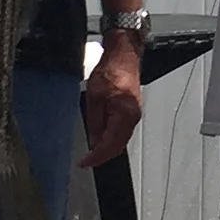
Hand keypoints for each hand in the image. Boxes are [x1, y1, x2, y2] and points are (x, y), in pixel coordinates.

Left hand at [79, 40, 144, 167]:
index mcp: (124, 115)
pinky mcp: (132, 112)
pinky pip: (122, 132)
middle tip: (87, 160)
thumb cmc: (111, 70)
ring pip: (120, 141)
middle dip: (102, 156)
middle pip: (118, 147)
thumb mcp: (94, 97)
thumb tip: (93, 142)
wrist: (124, 57)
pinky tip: (101, 138)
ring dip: (106, 148)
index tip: (85, 163)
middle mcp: (132, 118)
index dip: (96, 157)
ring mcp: (134, 115)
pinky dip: (111, 139)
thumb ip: (94, 122)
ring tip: (91, 152)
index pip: (110, 145)